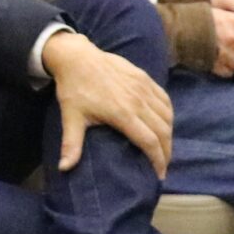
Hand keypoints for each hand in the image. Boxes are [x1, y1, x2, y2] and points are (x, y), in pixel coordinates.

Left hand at [43, 31, 171, 176]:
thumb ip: (72, 144)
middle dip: (166, 151)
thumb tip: (64, 168)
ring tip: (164, 148)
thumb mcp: (71, 117)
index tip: (159, 175)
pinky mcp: (145, 78)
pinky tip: (165, 123)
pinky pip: (164, 99)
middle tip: (163, 166)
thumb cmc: (74, 89)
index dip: (158, 160)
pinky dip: (168, 114)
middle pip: (163, 131)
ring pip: (167, 115)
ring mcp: (143, 87)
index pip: (149, 141)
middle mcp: (138, 101)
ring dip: (169, 134)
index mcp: (123, 113)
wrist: (77, 57)